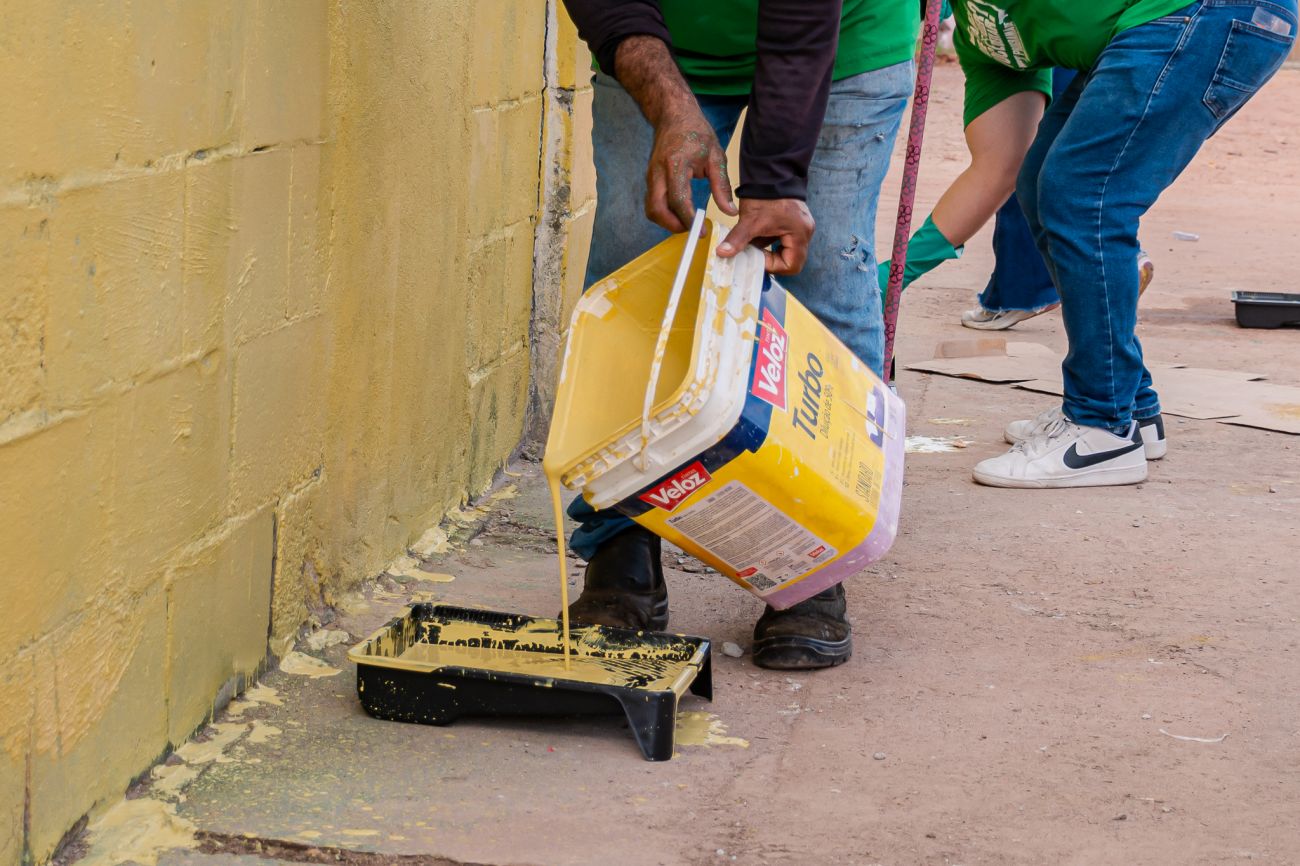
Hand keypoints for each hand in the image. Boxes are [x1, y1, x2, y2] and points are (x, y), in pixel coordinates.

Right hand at [612, 35, 737, 232]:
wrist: (674, 115)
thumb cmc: (696, 132)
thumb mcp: (715, 156)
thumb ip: (722, 186)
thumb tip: (730, 211)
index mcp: (676, 165)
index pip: (678, 200)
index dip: (688, 220)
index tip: (701, 231)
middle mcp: (658, 172)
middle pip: (656, 210)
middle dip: (672, 226)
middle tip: (691, 230)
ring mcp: (651, 176)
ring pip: (651, 209)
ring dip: (667, 221)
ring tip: (687, 222)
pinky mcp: (650, 179)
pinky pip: (653, 202)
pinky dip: (664, 213)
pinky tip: (680, 212)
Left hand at [715, 198, 814, 274]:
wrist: (770, 171)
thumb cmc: (764, 195)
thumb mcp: (750, 220)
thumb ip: (737, 239)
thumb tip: (722, 253)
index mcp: (800, 234)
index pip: (792, 266)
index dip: (772, 266)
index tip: (756, 257)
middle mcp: (805, 232)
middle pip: (791, 260)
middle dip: (771, 260)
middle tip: (755, 254)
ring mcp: (801, 226)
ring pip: (786, 250)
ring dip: (769, 250)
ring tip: (753, 244)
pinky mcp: (794, 221)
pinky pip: (784, 239)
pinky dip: (769, 241)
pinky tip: (756, 235)